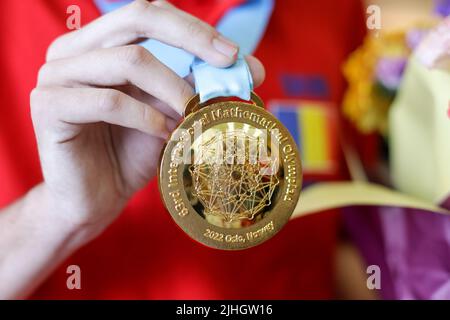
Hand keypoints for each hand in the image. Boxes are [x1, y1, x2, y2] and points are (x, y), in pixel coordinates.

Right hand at [31, 0, 264, 236]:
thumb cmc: (132, 154)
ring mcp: (56, 76)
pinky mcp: (49, 107)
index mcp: (99, 43)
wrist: (95, 198)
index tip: (234, 54)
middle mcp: (73, 50)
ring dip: (172, 88)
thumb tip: (250, 67)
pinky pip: (109, 101)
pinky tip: (165, 134)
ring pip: (128, 61)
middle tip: (228, 64)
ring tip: (192, 115)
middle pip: (136, 18)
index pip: (148, 14)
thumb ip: (197, 83)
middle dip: (190, 40)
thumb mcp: (170, 112)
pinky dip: (146, 117)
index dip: (193, 28)